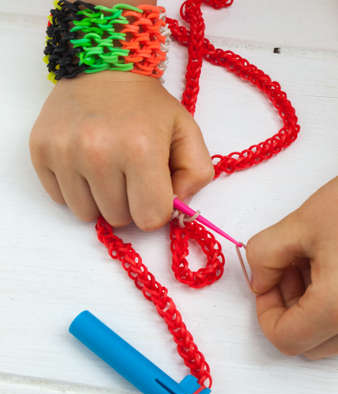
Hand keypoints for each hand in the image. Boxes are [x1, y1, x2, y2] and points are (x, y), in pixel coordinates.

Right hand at [30, 71, 213, 229]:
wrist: (103, 66)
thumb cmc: (147, 105)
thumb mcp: (186, 132)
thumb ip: (195, 174)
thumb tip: (176, 207)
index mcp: (141, 149)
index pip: (150, 219)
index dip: (156, 208)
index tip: (154, 189)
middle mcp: (98, 152)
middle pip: (118, 219)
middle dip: (129, 203)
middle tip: (129, 173)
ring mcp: (64, 152)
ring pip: (87, 215)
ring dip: (100, 200)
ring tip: (106, 168)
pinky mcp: (40, 151)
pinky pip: (61, 199)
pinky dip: (76, 189)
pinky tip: (84, 163)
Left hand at [246, 177, 337, 359]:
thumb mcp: (302, 223)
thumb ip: (264, 257)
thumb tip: (260, 281)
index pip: (285, 339)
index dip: (265, 310)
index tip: (265, 283)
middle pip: (309, 342)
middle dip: (288, 304)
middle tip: (287, 266)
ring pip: (330, 335)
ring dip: (310, 304)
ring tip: (314, 259)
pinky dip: (333, 302)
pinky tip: (333, 264)